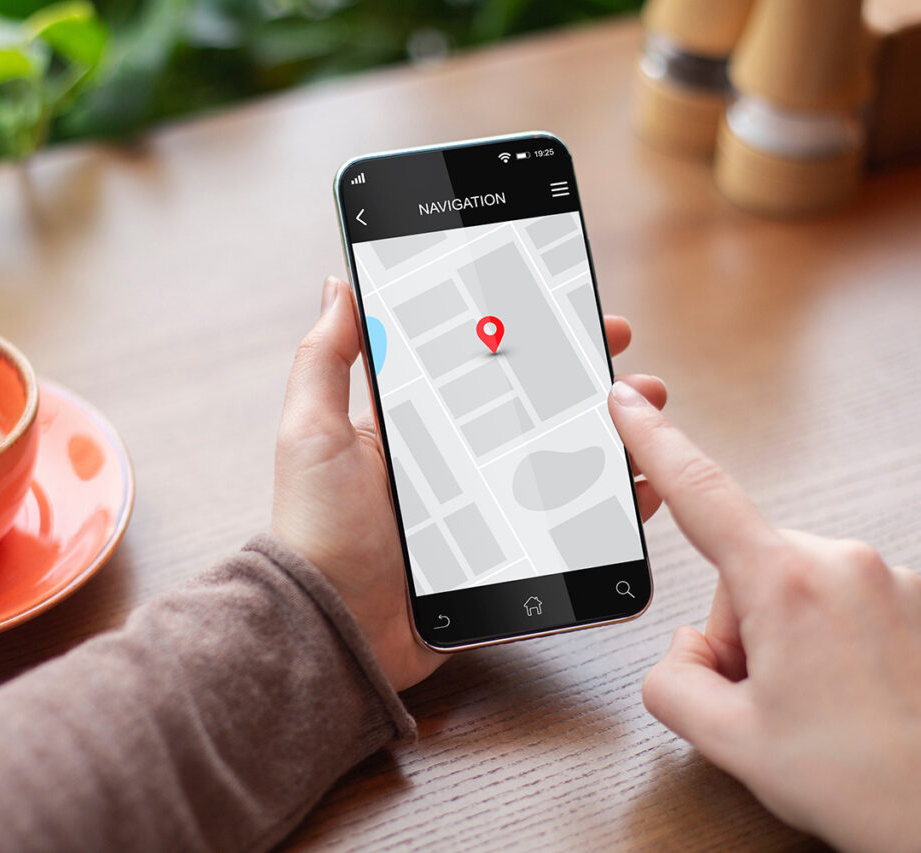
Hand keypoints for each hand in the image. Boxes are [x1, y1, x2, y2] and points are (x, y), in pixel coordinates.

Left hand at [272, 277, 666, 691]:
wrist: (333, 627)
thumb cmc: (314, 530)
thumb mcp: (312, 433)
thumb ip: (325, 361)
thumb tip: (339, 286)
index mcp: (413, 428)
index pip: (479, 368)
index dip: (525, 336)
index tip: (567, 308)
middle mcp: (453, 464)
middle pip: (531, 413)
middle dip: (583, 384)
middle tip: (626, 368)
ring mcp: (483, 511)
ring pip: (559, 465)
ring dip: (608, 440)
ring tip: (648, 419)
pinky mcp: (503, 557)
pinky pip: (566, 529)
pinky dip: (607, 511)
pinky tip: (641, 492)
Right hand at [609, 380, 920, 852]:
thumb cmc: (869, 785)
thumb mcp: (730, 741)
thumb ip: (670, 681)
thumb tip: (682, 654)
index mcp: (789, 584)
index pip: (701, 492)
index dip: (653, 441)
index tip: (628, 403)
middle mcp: (843, 563)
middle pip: (742, 570)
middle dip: (735, 631)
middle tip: (763, 698)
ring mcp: (887, 580)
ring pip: (787, 588)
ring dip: (779, 640)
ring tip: (813, 708)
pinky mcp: (912, 599)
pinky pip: (833, 600)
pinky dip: (821, 641)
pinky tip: (843, 698)